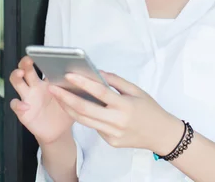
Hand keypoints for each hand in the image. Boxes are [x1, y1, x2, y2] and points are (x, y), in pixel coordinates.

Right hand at [9, 56, 73, 144]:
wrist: (59, 131)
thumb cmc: (66, 112)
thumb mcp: (73, 99)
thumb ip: (76, 88)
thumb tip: (87, 76)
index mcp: (48, 81)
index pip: (41, 66)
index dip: (40, 58)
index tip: (43, 54)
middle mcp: (36, 87)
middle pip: (26, 70)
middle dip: (25, 63)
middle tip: (29, 60)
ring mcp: (28, 98)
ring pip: (17, 82)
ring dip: (16, 76)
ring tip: (20, 73)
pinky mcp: (23, 111)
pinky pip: (15, 105)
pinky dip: (18, 104)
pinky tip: (26, 106)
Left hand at [49, 71, 183, 153]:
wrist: (161, 135)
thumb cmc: (150, 109)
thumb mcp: (136, 91)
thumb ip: (116, 81)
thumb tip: (96, 73)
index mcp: (125, 106)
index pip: (99, 93)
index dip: (82, 83)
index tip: (68, 75)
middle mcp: (117, 121)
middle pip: (85, 110)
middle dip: (66, 98)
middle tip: (52, 88)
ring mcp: (112, 134)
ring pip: (84, 121)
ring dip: (69, 108)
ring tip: (58, 96)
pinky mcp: (110, 142)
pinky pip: (94, 127)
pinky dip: (85, 116)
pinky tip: (76, 107)